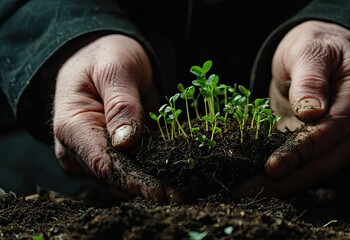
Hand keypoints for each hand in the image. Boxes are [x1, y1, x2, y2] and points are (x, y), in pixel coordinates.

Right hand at [53, 34, 178, 201]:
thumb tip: (126, 142)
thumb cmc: (105, 56)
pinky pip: (132, 169)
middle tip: (182, 195)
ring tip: (183, 186)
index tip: (164, 193)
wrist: (101, 57)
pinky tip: (174, 172)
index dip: (135, 182)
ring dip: (153, 181)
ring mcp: (93, 157)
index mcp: (72, 128)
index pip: (105, 164)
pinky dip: (153, 171)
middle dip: (149, 187)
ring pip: (125, 179)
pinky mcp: (111, 156)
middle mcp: (77, 150)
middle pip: (115, 178)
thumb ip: (121, 103)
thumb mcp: (115, 69)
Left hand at [234, 21, 349, 197]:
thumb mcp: (309, 49)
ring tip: (249, 191)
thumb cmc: (316, 47)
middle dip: (288, 179)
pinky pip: (313, 166)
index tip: (272, 168)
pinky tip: (263, 184)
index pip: (331, 131)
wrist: (324, 53)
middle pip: (327, 160)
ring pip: (319, 170)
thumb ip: (310, 77)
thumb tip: (310, 112)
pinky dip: (289, 176)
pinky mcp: (335, 147)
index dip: (301, 152)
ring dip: (285, 184)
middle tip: (249, 190)